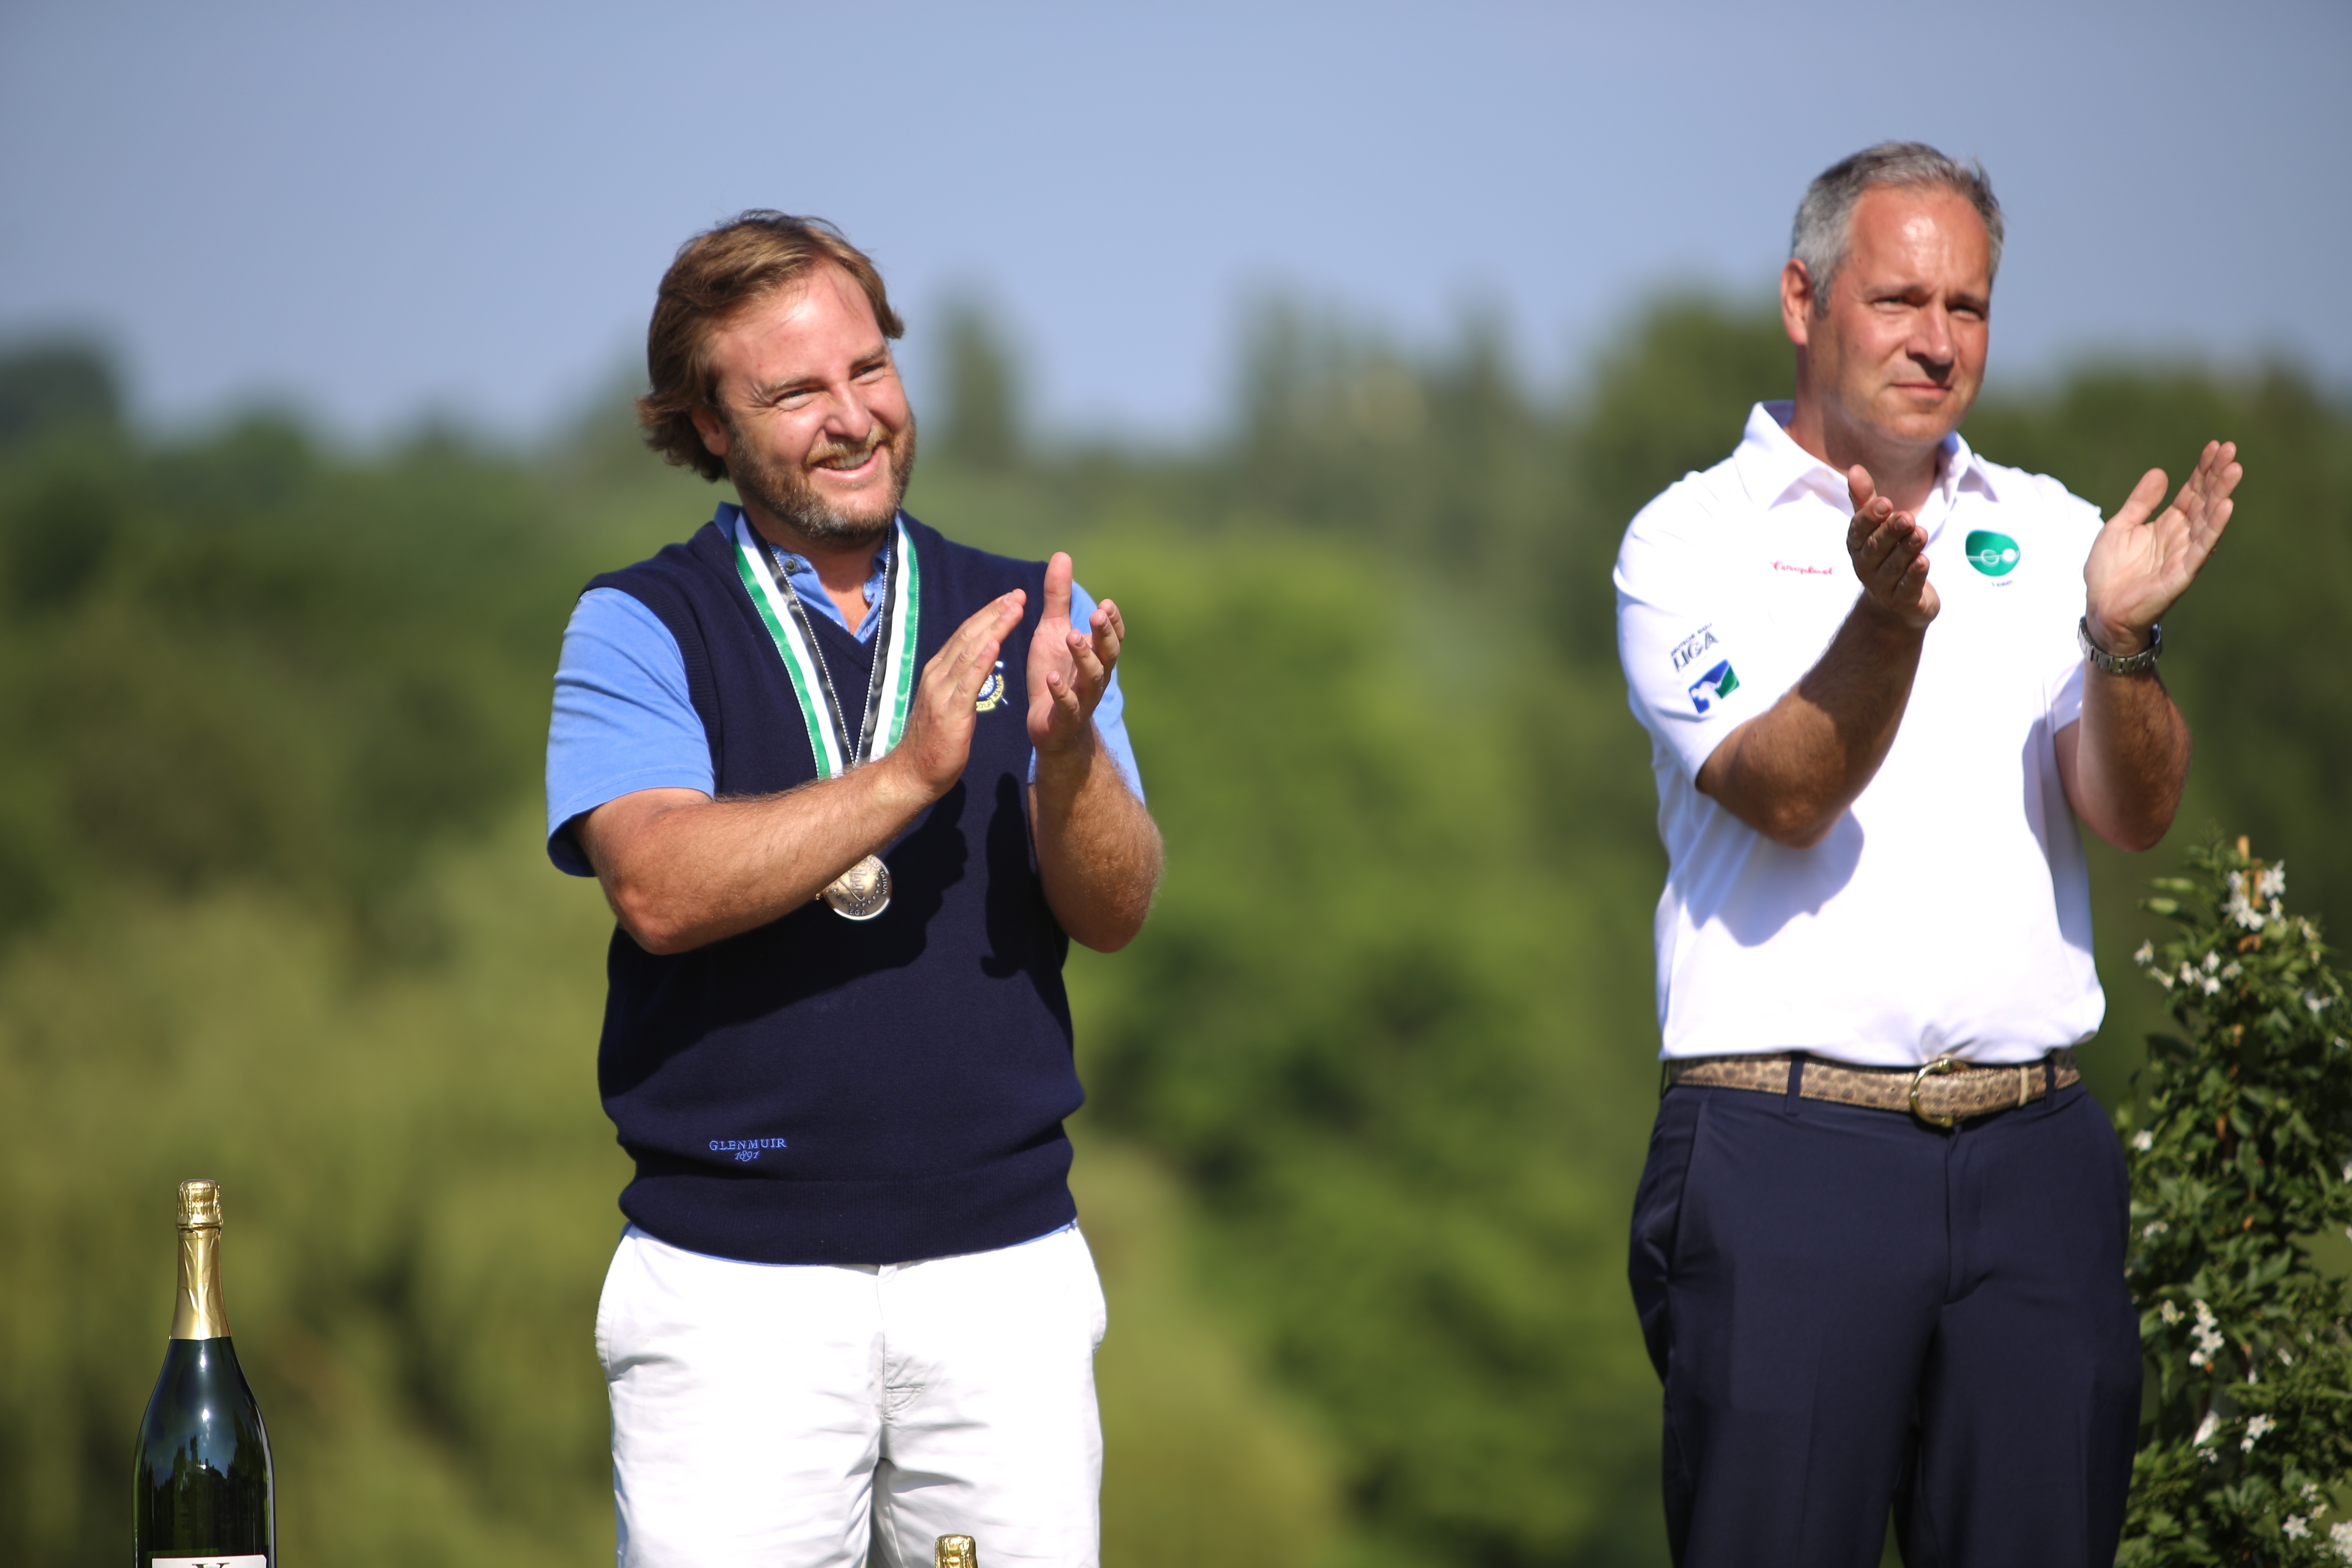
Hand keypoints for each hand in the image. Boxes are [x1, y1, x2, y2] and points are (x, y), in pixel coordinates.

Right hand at [883, 590, 1025, 802]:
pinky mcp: (950, 712)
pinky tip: (995, 643)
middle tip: (1018, 594)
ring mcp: (942, 692)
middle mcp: (937, 675)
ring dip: (994, 627)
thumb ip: (957, 682)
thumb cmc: (934, 743)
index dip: (988, 615)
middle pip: (969, 636)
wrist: (913, 773)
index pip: (965, 636)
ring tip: (1015, 608)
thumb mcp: (947, 704)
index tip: (1010, 599)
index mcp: (938, 672)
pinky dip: (981, 660)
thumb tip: (973, 664)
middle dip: (995, 613)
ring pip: (970, 651)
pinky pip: (968, 681)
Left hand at [1027, 551, 1122, 759]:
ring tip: (1073, 637)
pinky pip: (1069, 705)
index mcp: (1096, 655)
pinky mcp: (1066, 717)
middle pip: (1108, 654)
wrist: (1049, 725)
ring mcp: (1083, 697)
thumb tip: (1062, 555)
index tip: (1106, 604)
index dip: (1113, 622)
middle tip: (1096, 613)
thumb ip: (1058, 598)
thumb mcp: (1052, 631)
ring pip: (1093, 678)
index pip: (1112, 636)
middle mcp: (1096, 675)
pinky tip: (1053, 678)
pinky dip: (1062, 692)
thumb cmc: (1055, 673)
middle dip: (1104, 633)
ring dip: (1085, 657)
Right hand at [1845, 466, 1939, 630]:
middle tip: (1906, 517)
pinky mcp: (1902, 601)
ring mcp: (1882, 586)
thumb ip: (1866, 501)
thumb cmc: (1886, 555)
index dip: (1870, 518)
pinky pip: (1907, 587)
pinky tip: (1923, 561)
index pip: (1859, 530)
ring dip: (1906, 549)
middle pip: (1876, 547)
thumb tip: (1855, 468)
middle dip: (1891, 532)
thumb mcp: (1876, 528)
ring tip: (1920, 533)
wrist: (1896, 604)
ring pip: (1894, 566)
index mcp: (1857, 545)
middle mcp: (1865, 566)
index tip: (1885, 503)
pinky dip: (1914, 575)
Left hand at [2083, 440, 2239, 656]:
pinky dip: (2213, 528)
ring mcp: (2183, 554)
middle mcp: (2180, 537)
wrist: (2101, 609)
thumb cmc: (2109, 572)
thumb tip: (2160, 472)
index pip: (2191, 492)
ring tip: (2234, 470)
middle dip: (2217, 475)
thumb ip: (2140, 502)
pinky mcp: (2181, 574)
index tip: (2215, 446)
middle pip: (2203, 500)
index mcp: (2167, 525)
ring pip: (2207, 520)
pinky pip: (2200, 548)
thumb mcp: (2120, 527)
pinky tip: (2225, 507)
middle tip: (2231, 449)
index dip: (2202, 469)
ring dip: (2221, 495)